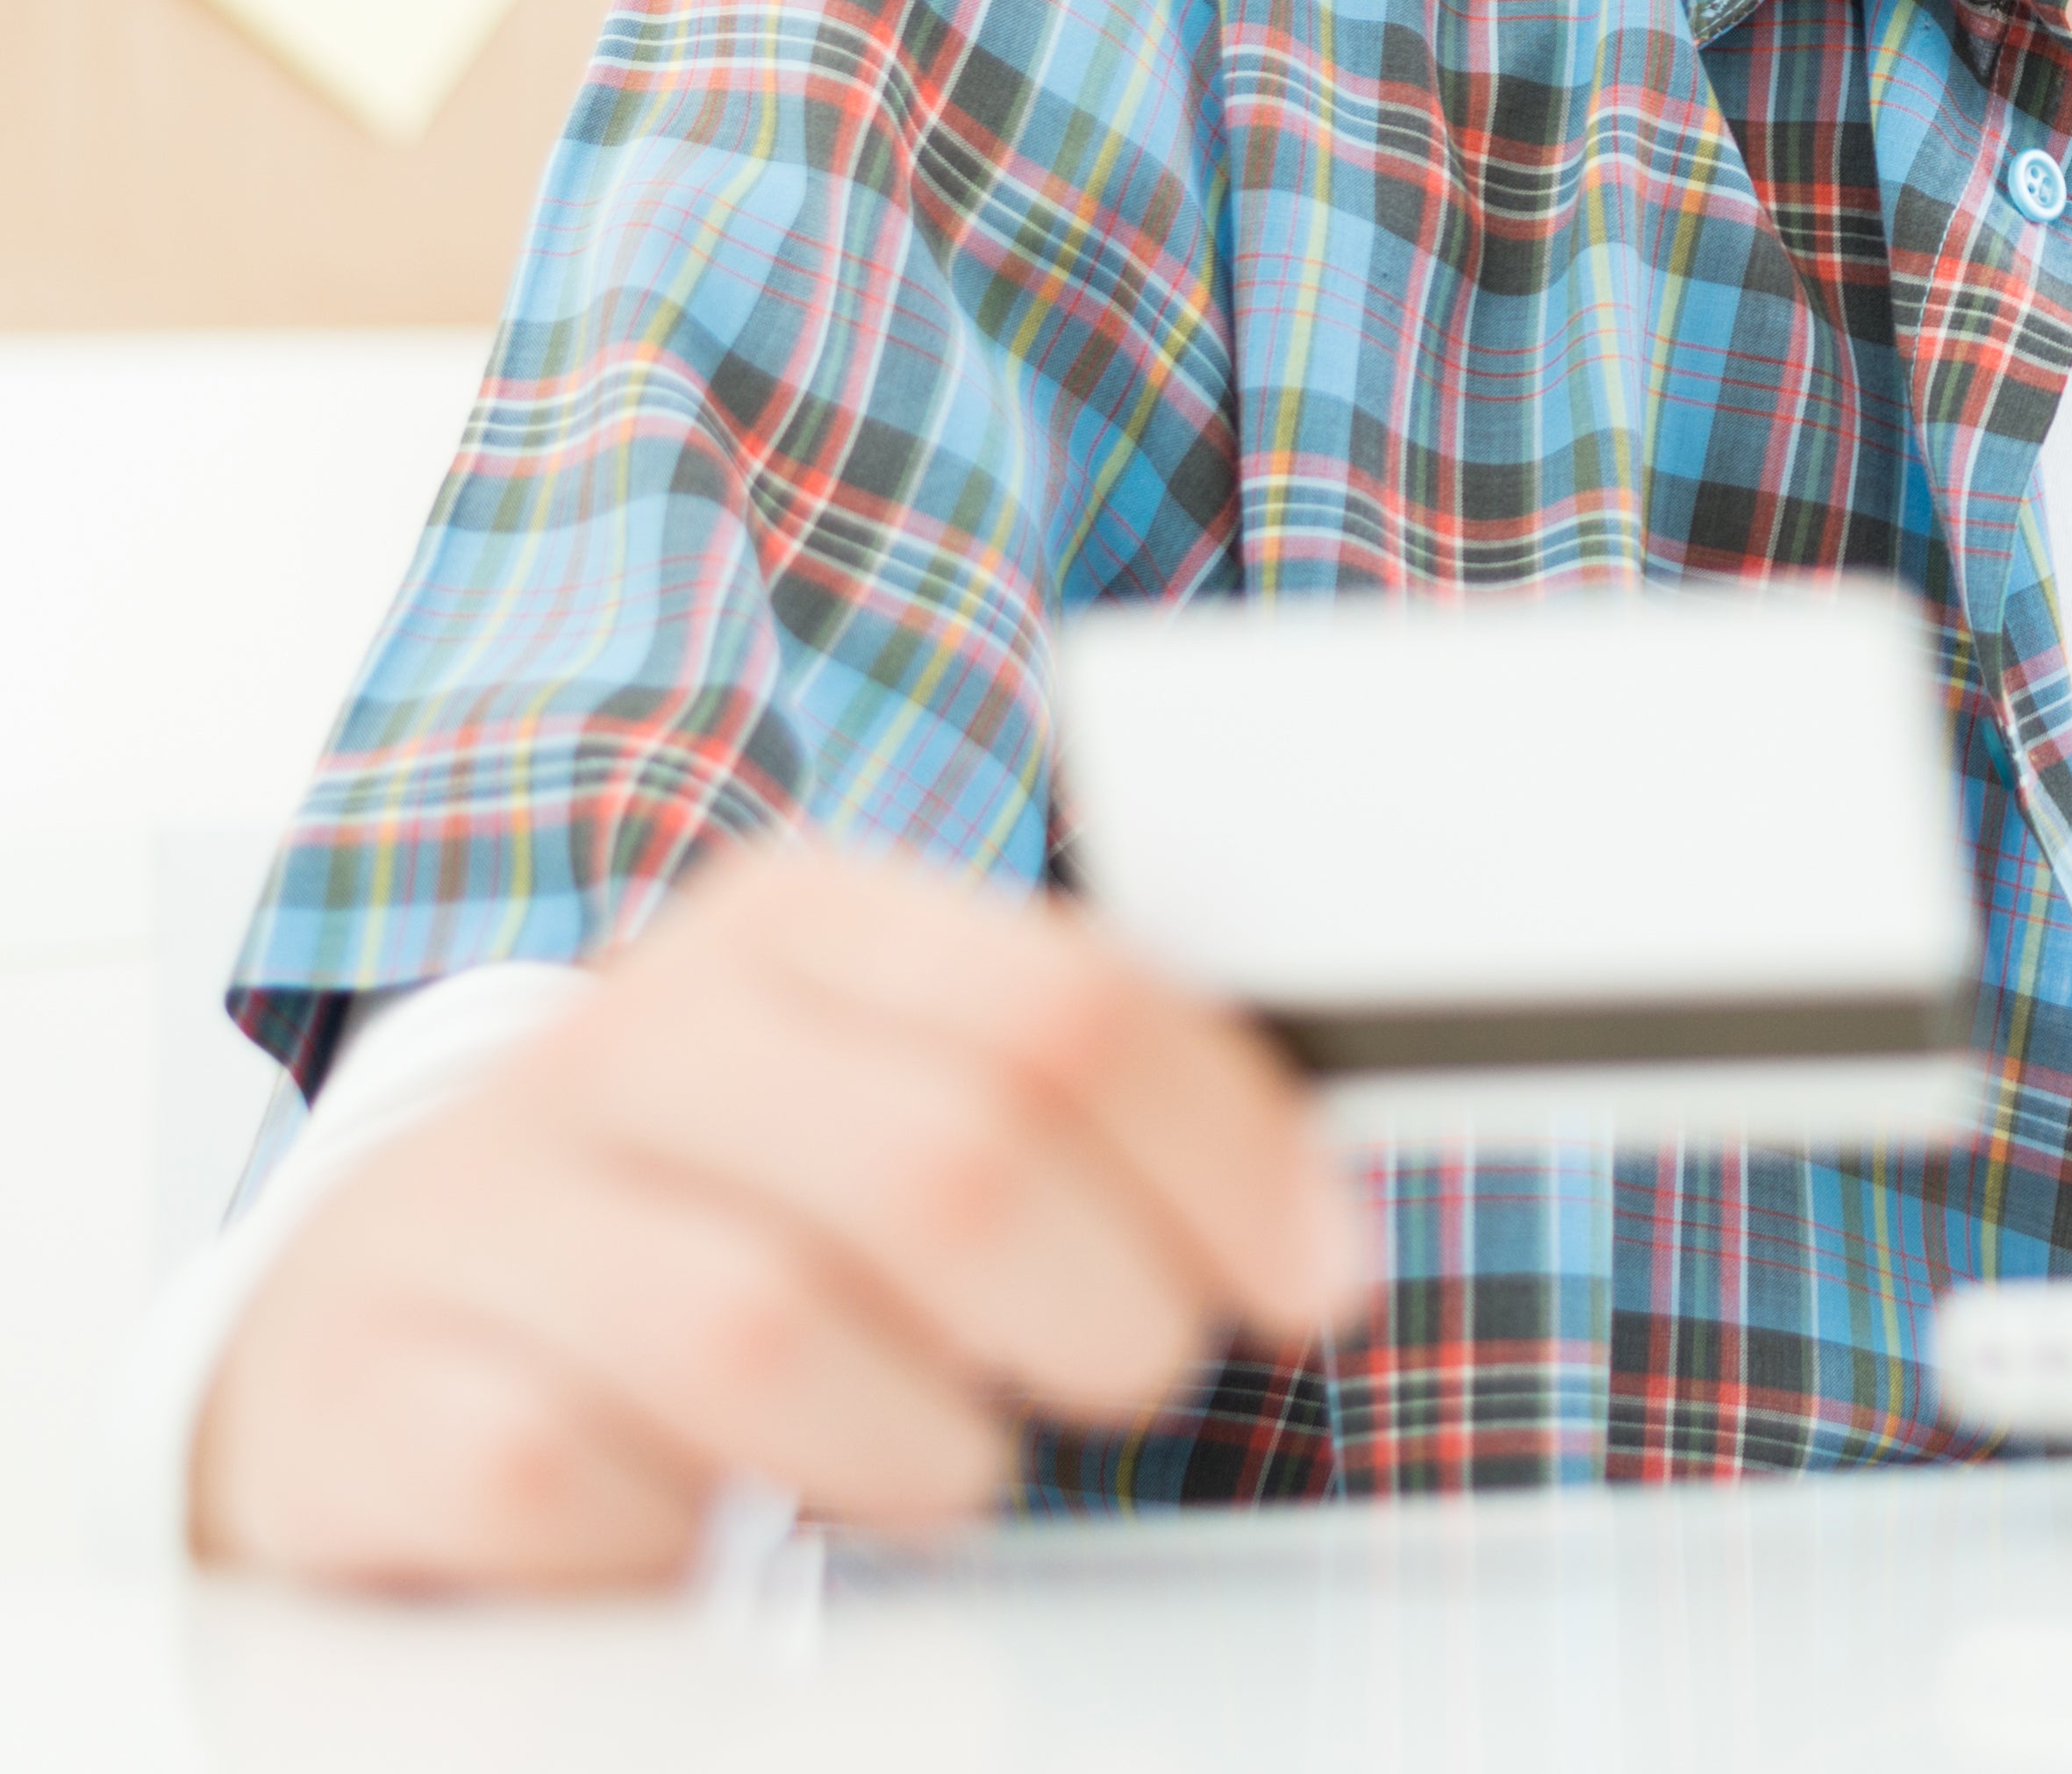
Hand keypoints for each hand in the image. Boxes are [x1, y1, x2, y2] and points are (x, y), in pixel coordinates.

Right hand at [192, 839, 1371, 1589]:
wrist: (388, 1310)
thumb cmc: (720, 1205)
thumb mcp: (898, 1093)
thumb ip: (1094, 1106)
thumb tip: (1317, 1216)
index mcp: (793, 926)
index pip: (1066, 1005)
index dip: (1231, 1158)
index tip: (1316, 1278)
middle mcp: (625, 1039)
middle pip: (946, 1164)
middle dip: (1102, 1308)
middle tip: (1133, 1372)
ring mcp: (475, 1213)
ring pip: (764, 1334)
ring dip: (914, 1440)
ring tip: (940, 1454)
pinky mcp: (365, 1394)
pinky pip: (570, 1482)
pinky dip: (685, 1533)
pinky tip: (712, 1511)